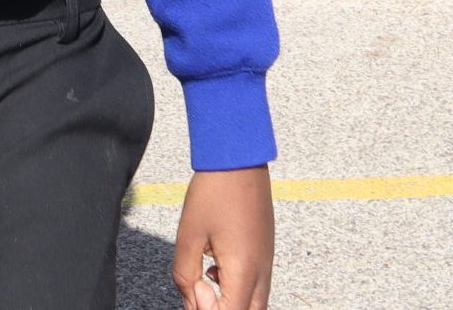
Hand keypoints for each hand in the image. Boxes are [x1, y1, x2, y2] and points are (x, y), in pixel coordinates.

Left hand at [172, 165, 273, 308]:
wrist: (238, 158)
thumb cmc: (213, 191)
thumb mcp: (189, 234)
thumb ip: (185, 274)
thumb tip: (191, 300)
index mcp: (244, 271)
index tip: (193, 289)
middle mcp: (262, 272)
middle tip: (199, 294)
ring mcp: (267, 262)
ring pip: (255, 304)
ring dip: (231, 303)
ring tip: (205, 282)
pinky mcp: (265, 251)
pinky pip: (256, 286)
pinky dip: (238, 290)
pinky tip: (215, 268)